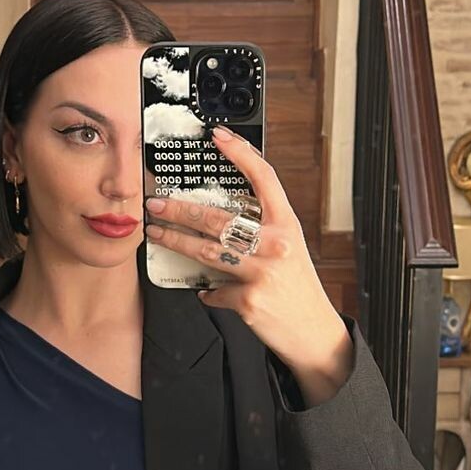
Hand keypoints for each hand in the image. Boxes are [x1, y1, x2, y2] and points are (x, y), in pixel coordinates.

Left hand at [144, 125, 346, 373]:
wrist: (314, 332)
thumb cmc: (297, 288)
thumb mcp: (289, 248)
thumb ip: (263, 228)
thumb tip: (221, 212)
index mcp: (287, 225)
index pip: (264, 178)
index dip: (240, 153)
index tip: (217, 137)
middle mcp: (276, 244)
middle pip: (218, 218)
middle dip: (179, 209)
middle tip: (156, 203)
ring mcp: (261, 272)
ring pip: (205, 250)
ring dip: (175, 241)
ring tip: (156, 233)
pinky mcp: (247, 300)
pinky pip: (213, 290)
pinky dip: (206, 290)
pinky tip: (204, 289)